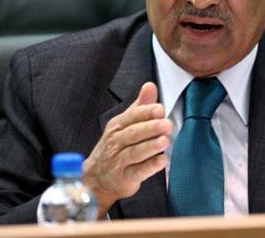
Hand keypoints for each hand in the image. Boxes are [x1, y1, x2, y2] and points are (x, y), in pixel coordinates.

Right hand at [83, 82, 171, 215]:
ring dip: (150, 146)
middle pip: (133, 134)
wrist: (97, 177)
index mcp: (117, 126)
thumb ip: (140, 106)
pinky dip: (150, 167)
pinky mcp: (124, 178)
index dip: (145, 112)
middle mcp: (116, 142)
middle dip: (150, 128)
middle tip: (167, 124)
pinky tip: (162, 161)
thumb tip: (150, 85)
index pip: (131, 117)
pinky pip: (137, 172)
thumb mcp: (125, 124)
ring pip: (135, 152)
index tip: (160, 109)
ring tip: (165, 141)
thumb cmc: (116, 146)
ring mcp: (118, 161)